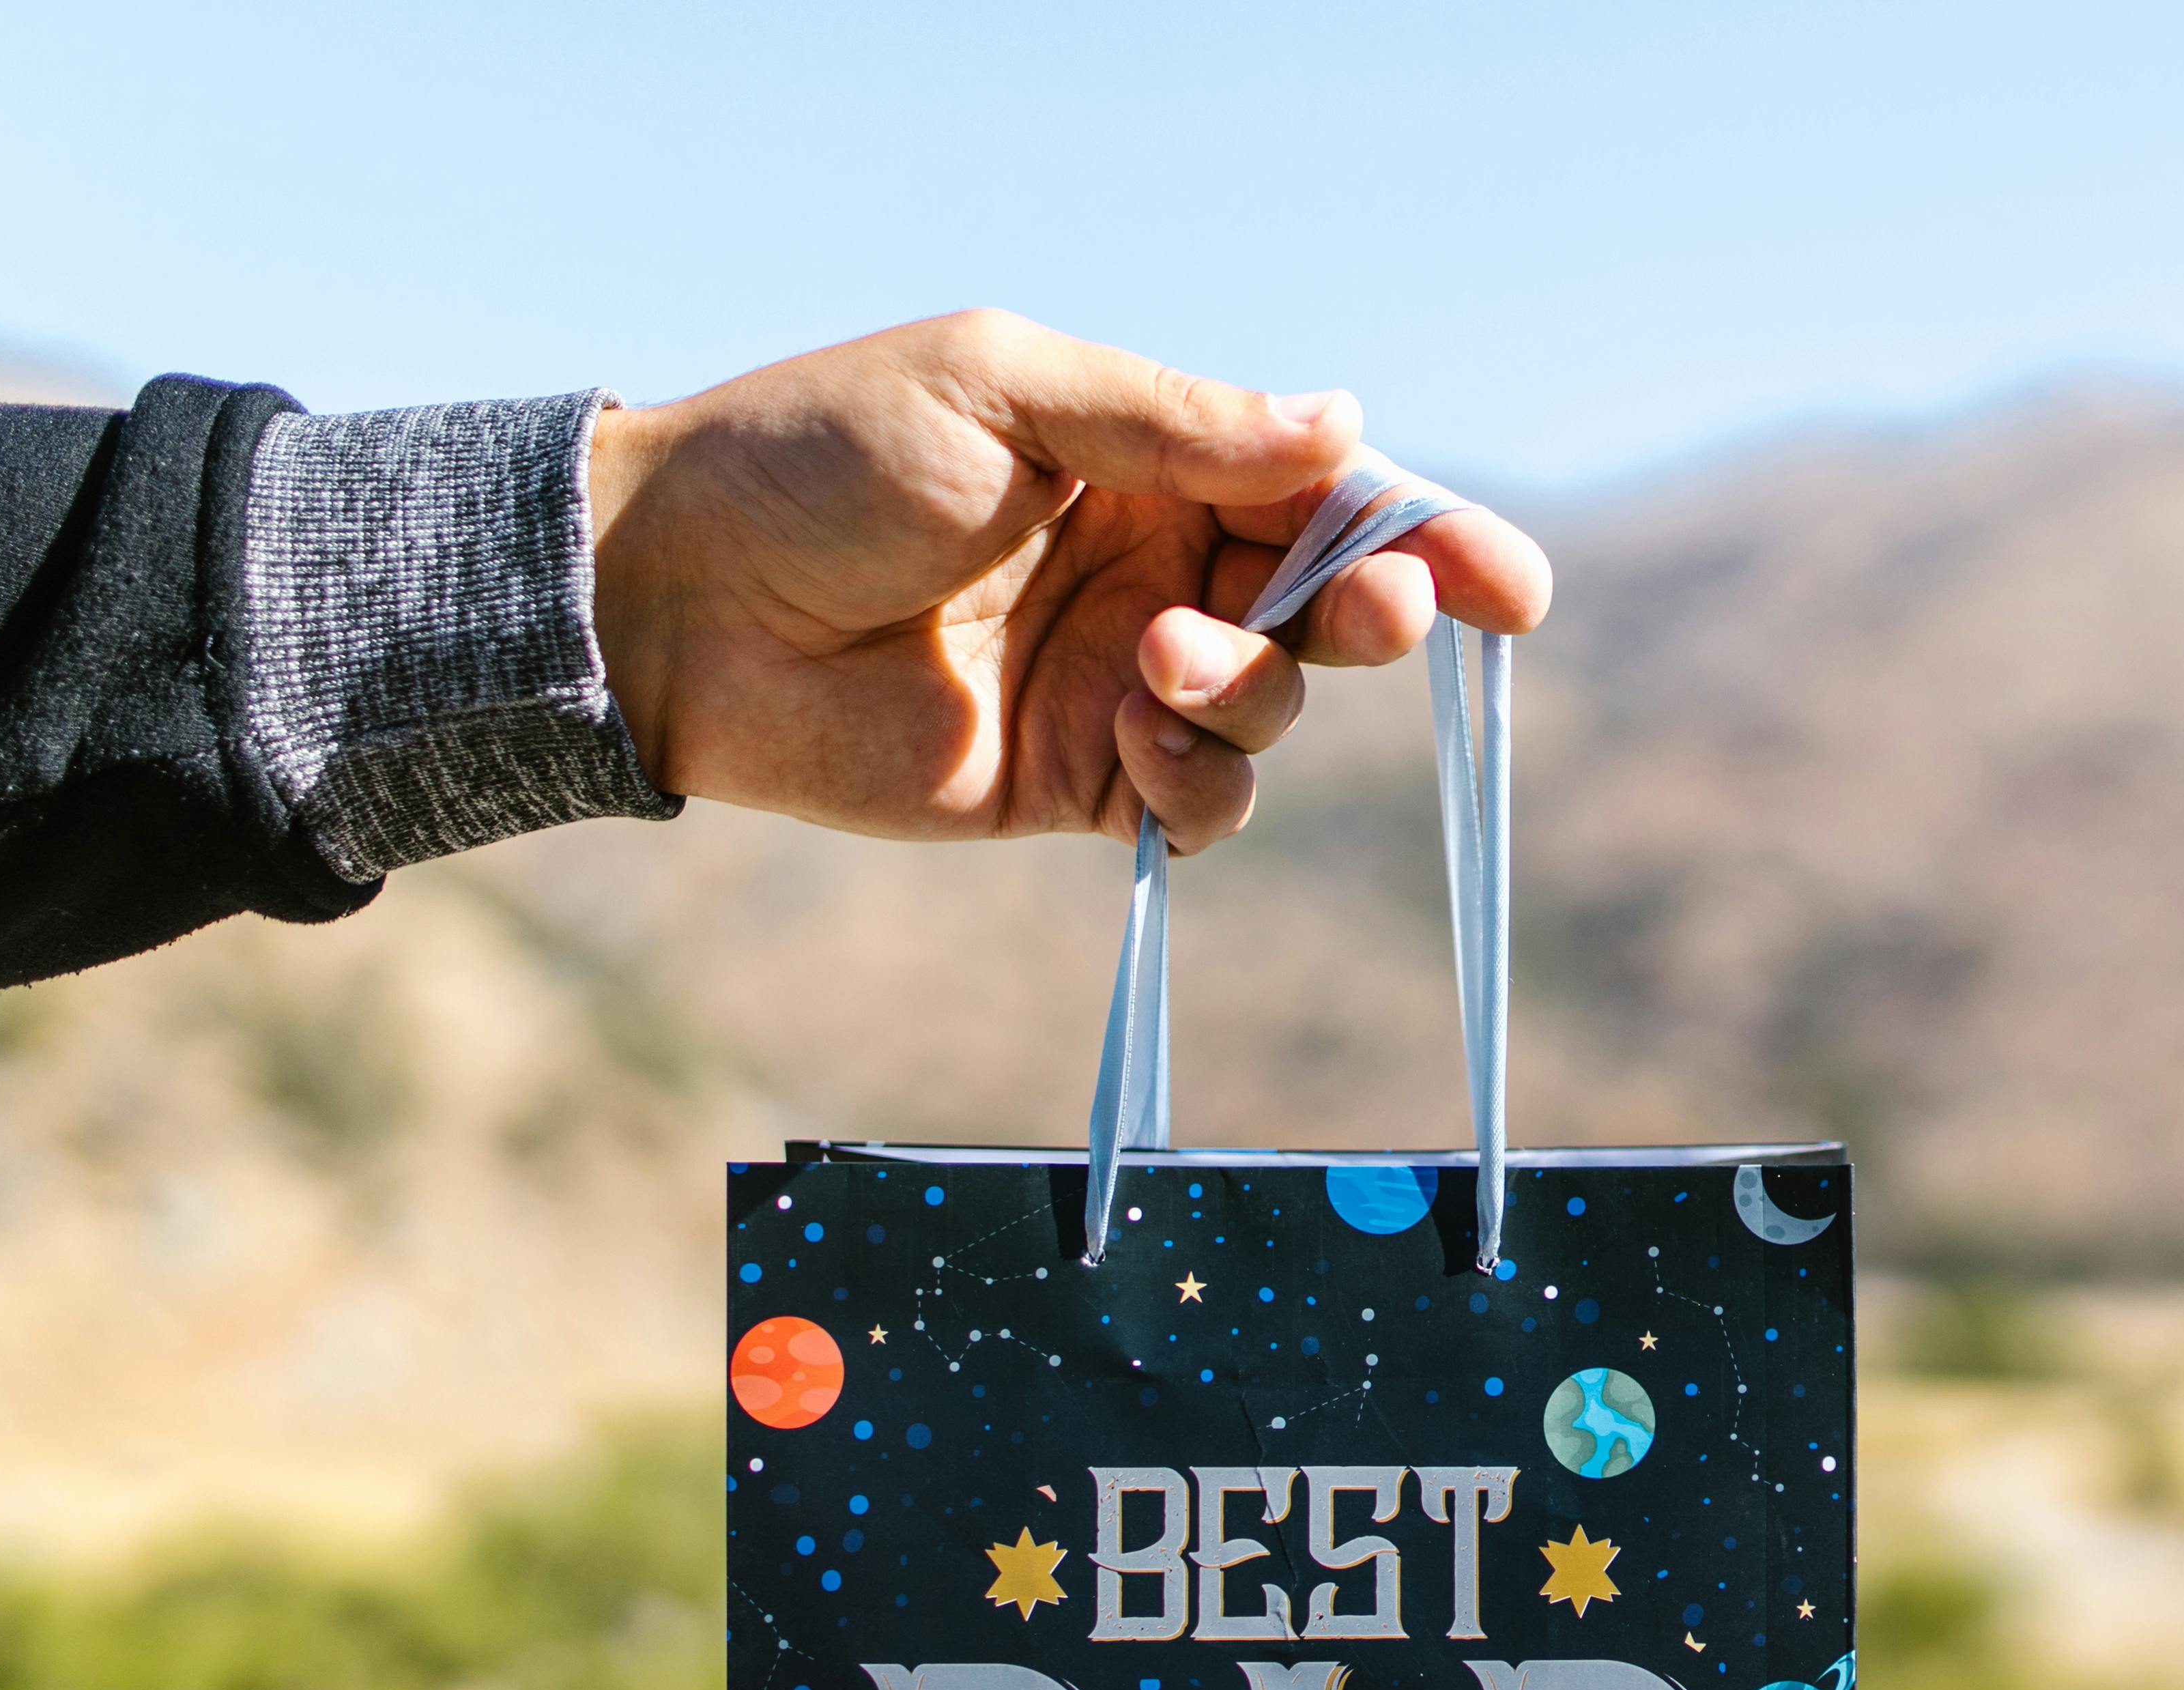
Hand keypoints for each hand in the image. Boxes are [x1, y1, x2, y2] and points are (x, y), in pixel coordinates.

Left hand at [582, 312, 1552, 855]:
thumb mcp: (1007, 392)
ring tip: (1158, 661)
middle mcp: (1149, 568)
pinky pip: (1199, 803)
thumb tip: (1343, 426)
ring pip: (1271, 708)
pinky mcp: (1077, 782)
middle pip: (1324, 604)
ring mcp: (1119, 679)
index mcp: (1144, 458)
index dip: (1421, 534)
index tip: (1505, 584)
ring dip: (1251, 689)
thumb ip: (1178, 420)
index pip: (1319, 493)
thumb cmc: (820, 460)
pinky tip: (1133, 739)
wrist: (678, 601)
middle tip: (1365, 611)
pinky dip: (1198, 780)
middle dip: (1369, 611)